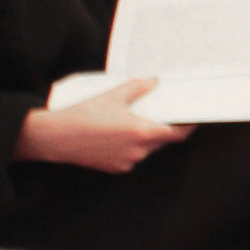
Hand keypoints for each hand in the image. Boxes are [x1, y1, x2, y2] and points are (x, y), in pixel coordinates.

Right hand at [19, 78, 189, 172]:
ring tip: (133, 121)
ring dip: (146, 137)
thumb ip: (137, 88)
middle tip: (162, 114)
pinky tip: (118, 134)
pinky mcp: (115, 168)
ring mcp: (127, 161)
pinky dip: (131, 146)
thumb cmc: (83, 115)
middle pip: (162, 140)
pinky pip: (131, 156)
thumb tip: (152, 82)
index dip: (188, 127)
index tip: (193, 119)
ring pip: (146, 149)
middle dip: (164, 128)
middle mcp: (138, 150)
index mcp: (142, 132)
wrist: (56, 137)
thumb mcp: (113, 96)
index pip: (177, 134)